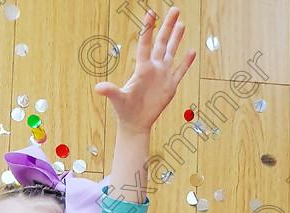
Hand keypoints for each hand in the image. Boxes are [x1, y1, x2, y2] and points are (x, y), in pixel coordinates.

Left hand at [94, 7, 195, 133]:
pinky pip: (180, 71)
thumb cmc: (125, 111)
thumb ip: (110, 91)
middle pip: (162, 43)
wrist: (135, 123)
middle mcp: (154, 68)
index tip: (150, 13)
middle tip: (174, 9)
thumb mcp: (118, 99)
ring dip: (176, 39)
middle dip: (168, 26)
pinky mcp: (170, 86)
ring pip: (171, 52)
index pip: (146, 44)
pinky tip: (192, 51)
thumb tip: (97, 88)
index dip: (148, 29)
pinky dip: (186, 62)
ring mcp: (163, 75)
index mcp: (143, 69)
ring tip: (181, 23)